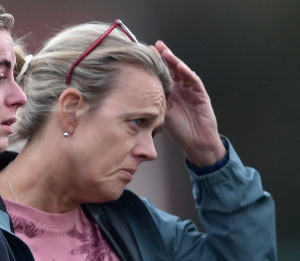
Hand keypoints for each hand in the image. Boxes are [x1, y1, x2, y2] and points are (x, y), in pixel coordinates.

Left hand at [153, 40, 225, 166]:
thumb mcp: (162, 115)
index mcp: (170, 93)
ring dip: (174, 61)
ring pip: (182, 72)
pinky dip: (187, 73)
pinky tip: (179, 66)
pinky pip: (194, 81)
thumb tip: (132, 101)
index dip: (154, 66)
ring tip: (165, 51)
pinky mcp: (201, 95)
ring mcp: (191, 90)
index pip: (161, 76)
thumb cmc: (180, 131)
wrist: (197, 142)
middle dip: (163, 57)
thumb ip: (152, 106)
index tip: (143, 56)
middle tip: (155, 45)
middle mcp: (180, 89)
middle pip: (172, 69)